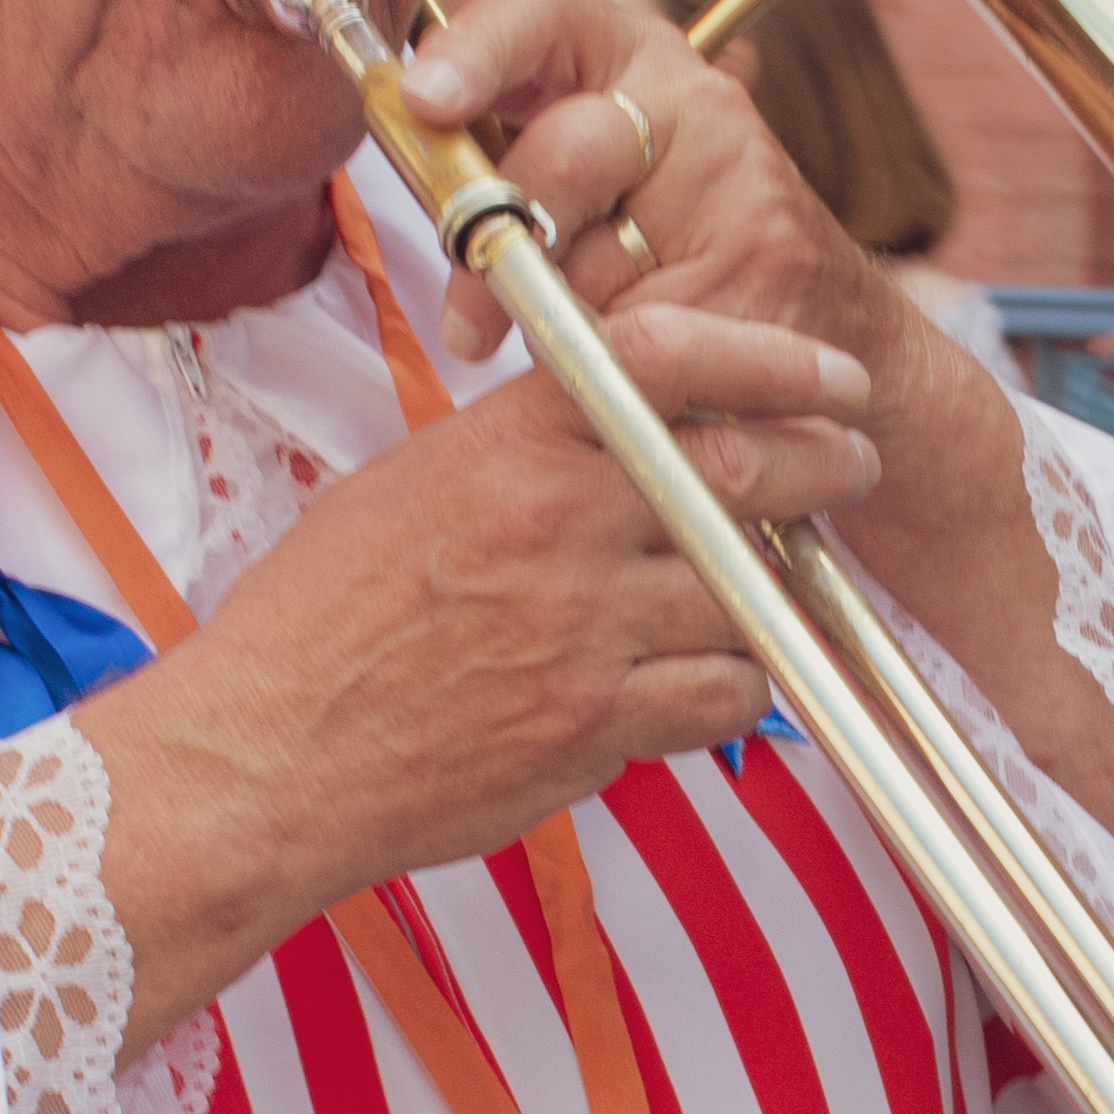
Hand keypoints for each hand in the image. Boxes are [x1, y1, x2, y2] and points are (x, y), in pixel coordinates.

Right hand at [83, 289, 881, 1047]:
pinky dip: (734, 687)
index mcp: (504, 446)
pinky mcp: (591, 724)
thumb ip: (519, 449)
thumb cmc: (316, 622)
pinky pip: (723, 695)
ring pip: (745, 589)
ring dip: (772, 589)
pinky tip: (709, 684)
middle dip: (820, 463)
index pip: (666, 361)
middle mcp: (552, 523)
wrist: (263, 755)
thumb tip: (617, 424)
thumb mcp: (407, 488)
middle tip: (850, 463)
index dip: (770, 358)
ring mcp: (579, 627)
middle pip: (740, 471)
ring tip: (771, 587)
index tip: (827, 373)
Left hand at [404, 0, 898, 383]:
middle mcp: (686, 94)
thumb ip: (508, 171)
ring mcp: (734, 168)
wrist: (835, 340)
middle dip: (498, 247)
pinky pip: (648, 323)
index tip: (424, 99)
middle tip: (467, 327)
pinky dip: (624, 366)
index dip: (474, 49)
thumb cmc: (673, 262)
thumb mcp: (589, 191)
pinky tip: (647, 376)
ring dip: (567, 324)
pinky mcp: (765, 248)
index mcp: (622, 57)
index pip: (542, 8)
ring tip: (589, 348)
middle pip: (563, 152)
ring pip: (596, 256)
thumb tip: (415, 169)